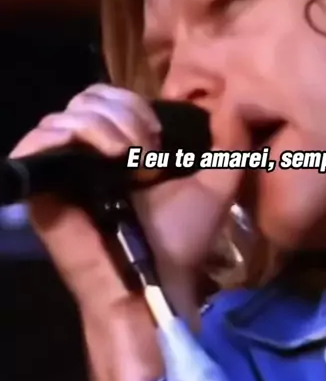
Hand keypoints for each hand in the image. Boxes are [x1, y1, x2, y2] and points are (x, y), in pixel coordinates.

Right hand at [10, 83, 248, 321]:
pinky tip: (103, 156)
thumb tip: (234, 107)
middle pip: (85, 99)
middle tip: (145, 149)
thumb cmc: (179, 240)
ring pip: (63, 115)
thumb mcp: (214, 186)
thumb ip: (227, 147)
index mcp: (119, 146)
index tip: (158, 136)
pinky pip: (35, 142)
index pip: (109, 98)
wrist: (154, 282)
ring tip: (128, 156)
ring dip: (101, 124)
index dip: (133, 104)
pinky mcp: (41, 187)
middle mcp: (86, 153)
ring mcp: (61, 169)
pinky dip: (69, 135)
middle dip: (121, 112)